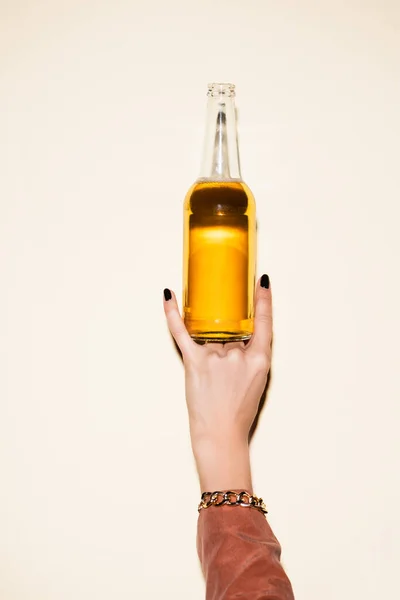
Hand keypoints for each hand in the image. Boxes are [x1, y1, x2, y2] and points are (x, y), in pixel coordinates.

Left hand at [163, 275, 271, 491]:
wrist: (221, 434)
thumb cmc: (240, 412)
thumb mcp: (258, 381)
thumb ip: (249, 356)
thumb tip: (235, 337)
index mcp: (259, 360)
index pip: (264, 323)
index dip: (263, 300)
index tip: (261, 281)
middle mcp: (238, 355)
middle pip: (233, 334)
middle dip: (230, 348)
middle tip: (226, 369)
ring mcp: (215, 358)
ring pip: (213, 337)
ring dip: (212, 350)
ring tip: (212, 377)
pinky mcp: (194, 362)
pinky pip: (181, 333)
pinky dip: (172, 314)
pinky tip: (169, 296)